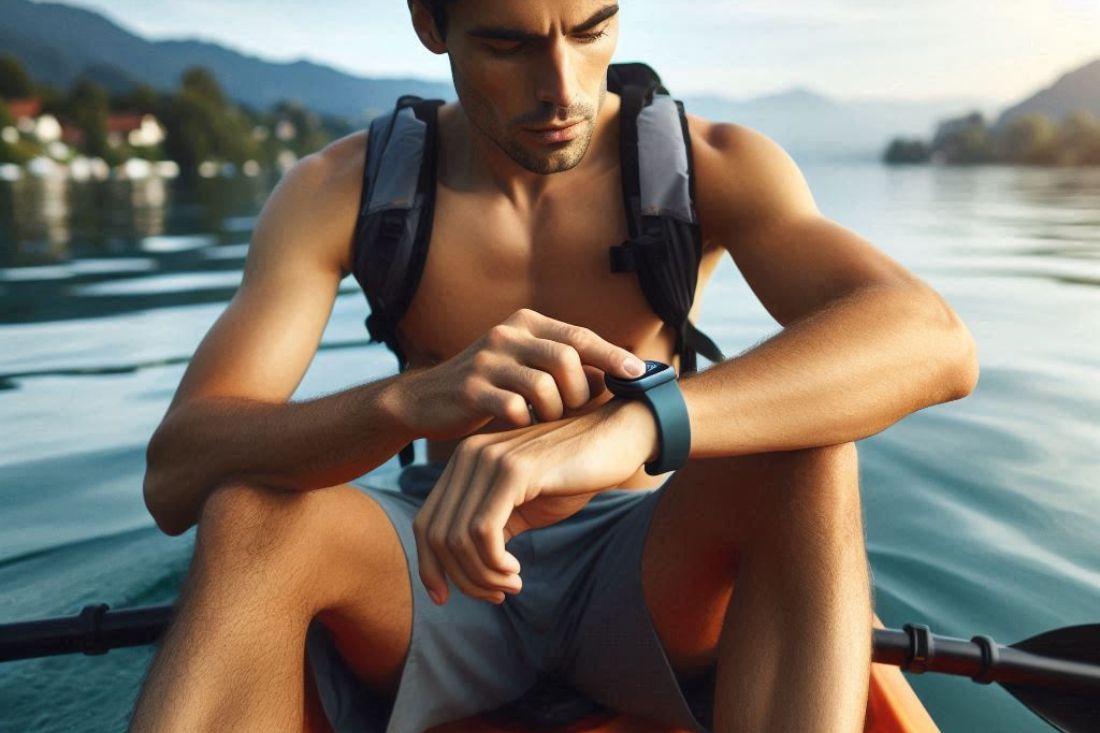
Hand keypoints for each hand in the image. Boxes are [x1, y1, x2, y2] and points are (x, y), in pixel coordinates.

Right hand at [393, 308, 646, 440]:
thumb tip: (615, 374)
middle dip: (579, 391)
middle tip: (574, 410)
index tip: (639, 374)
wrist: (426, 400)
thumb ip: (565, 367)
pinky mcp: (470, 390)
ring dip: (554, 411)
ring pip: (543, 386)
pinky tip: (522, 426)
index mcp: (526, 323)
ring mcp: (486, 360)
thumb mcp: (526, 366)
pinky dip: (526, 422)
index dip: (612, 355)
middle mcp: (507, 334)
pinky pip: (514, 409)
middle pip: (566, 359)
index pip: (580, 336)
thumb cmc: (490, 387)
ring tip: (546, 419)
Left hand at [411, 399, 657, 605]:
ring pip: (459, 539)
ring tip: (511, 585)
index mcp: (465, 463)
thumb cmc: (573, 474)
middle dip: (462, 578)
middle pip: (437, 536)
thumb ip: (491, 527)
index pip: (426, 524)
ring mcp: (489, 460)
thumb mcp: (522, 505)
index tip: (445, 598)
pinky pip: (484, 532)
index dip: (430, 567)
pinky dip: (495, 563)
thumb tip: (465, 570)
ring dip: (482, 576)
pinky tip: (517, 572)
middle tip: (496, 594)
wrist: (617, 438)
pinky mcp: (514, 471)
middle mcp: (468, 456)